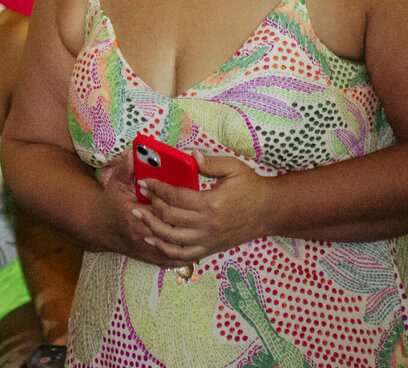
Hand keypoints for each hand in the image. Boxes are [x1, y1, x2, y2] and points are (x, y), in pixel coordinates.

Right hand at [93, 151, 192, 269]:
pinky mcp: (153, 259)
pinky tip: (199, 242)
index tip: (179, 192)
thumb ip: (126, 167)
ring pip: (177, 246)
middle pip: (172, 227)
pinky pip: (177, 259)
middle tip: (195, 207)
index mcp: (133, 215)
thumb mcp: (115, 181)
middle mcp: (142, 235)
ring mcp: (149, 250)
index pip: (160, 209)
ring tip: (201, 223)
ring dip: (191, 236)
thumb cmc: (110, 202)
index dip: (172, 201)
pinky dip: (190, 252)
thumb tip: (136, 153)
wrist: (100, 226)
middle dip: (185, 218)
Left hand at [135, 152, 269, 263]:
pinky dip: (166, 250)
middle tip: (140, 193)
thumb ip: (211, 163)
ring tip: (139, 215)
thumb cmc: (252, 187)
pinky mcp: (211, 248)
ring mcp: (208, 239)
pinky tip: (153, 240)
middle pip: (170, 216)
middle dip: (151, 204)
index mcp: (211, 204)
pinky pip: (184, 254)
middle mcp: (207, 225)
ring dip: (152, 227)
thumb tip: (191, 155)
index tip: (145, 181)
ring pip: (172, 238)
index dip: (158, 188)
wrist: (271, 212)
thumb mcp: (234, 168)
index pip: (175, 196)